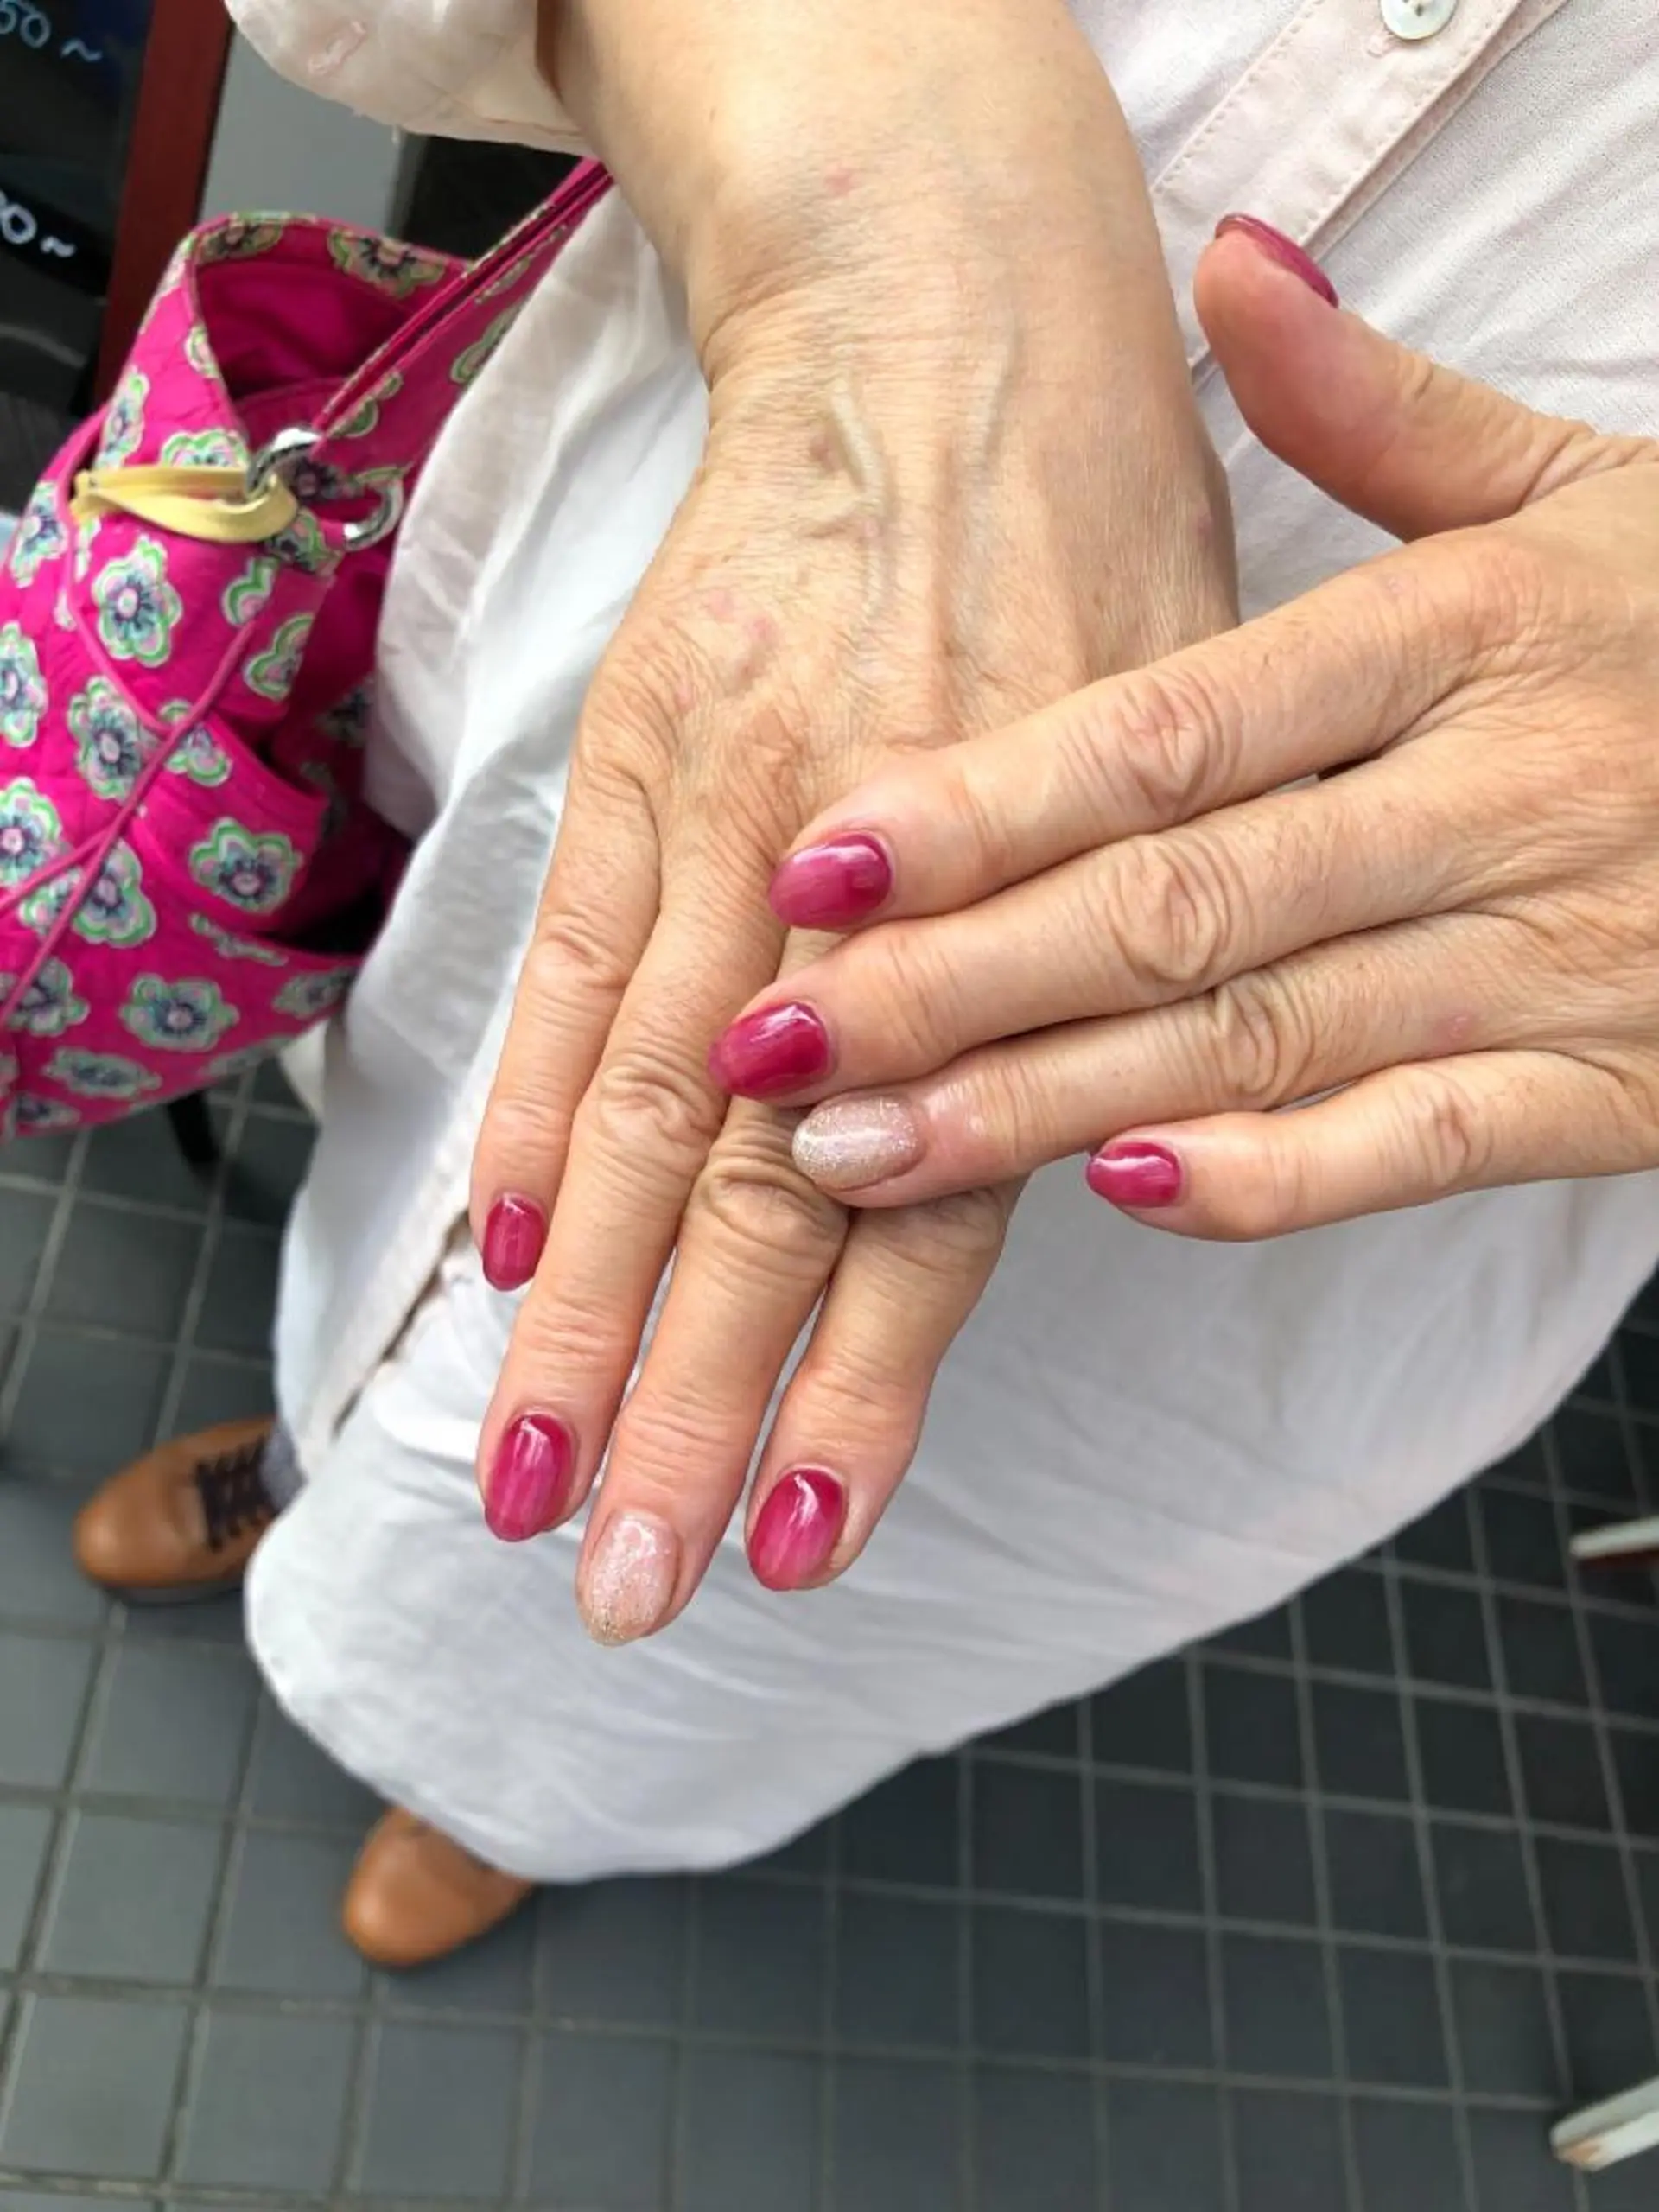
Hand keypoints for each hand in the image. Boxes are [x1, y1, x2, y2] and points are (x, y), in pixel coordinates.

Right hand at [469, 1, 1234, 1637]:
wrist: (949, 342)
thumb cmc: (1087, 567)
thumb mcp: (1164, 769)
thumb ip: (1091, 987)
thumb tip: (1024, 1180)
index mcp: (1034, 928)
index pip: (933, 1212)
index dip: (856, 1388)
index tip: (800, 1540)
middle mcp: (879, 911)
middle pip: (767, 1203)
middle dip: (692, 1409)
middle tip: (631, 1581)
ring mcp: (737, 838)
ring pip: (652, 1118)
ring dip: (589, 1317)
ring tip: (536, 1477)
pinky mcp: (638, 765)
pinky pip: (571, 966)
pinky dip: (535, 1113)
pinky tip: (508, 1254)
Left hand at [727, 224, 1658, 1246]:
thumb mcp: (1576, 492)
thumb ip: (1386, 416)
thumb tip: (1235, 269)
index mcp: (1463, 634)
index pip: (1178, 730)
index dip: (987, 800)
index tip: (821, 857)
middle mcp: (1496, 797)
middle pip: (1178, 902)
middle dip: (957, 982)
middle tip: (773, 1040)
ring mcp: (1560, 953)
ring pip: (1259, 1036)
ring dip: (1042, 1104)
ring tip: (856, 1149)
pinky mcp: (1614, 1088)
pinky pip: (1418, 1146)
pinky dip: (1266, 1177)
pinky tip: (1111, 1197)